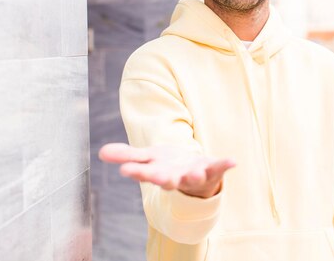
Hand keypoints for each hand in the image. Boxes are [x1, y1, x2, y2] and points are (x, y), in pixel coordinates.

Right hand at [98, 143, 235, 198]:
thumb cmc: (169, 166)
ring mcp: (196, 175)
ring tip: (195, 172)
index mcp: (160, 174)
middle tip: (159, 178)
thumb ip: (128, 156)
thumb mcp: (149, 158)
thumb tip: (101, 152)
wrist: (195, 174)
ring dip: (195, 176)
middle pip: (169, 180)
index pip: (146, 174)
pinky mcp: (212, 170)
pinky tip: (232, 161)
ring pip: (194, 178)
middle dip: (164, 178)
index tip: (126, 170)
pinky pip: (219, 168)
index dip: (137, 172)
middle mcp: (177, 178)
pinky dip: (225, 165)